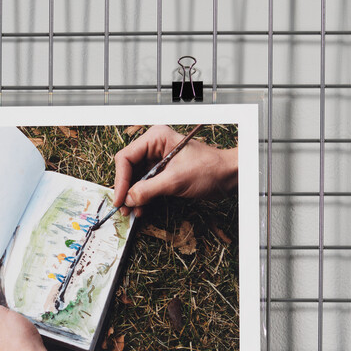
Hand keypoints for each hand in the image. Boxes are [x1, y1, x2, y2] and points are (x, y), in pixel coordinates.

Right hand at [113, 125, 238, 217]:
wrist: (229, 176)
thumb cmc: (209, 169)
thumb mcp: (176, 180)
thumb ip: (149, 190)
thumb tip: (129, 199)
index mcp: (155, 138)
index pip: (126, 158)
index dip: (121, 180)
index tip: (120, 198)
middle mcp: (154, 147)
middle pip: (128, 168)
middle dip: (126, 189)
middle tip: (123, 208)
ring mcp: (158, 160)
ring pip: (135, 179)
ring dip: (133, 196)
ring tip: (132, 211)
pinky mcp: (163, 173)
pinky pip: (145, 185)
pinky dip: (142, 197)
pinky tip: (142, 209)